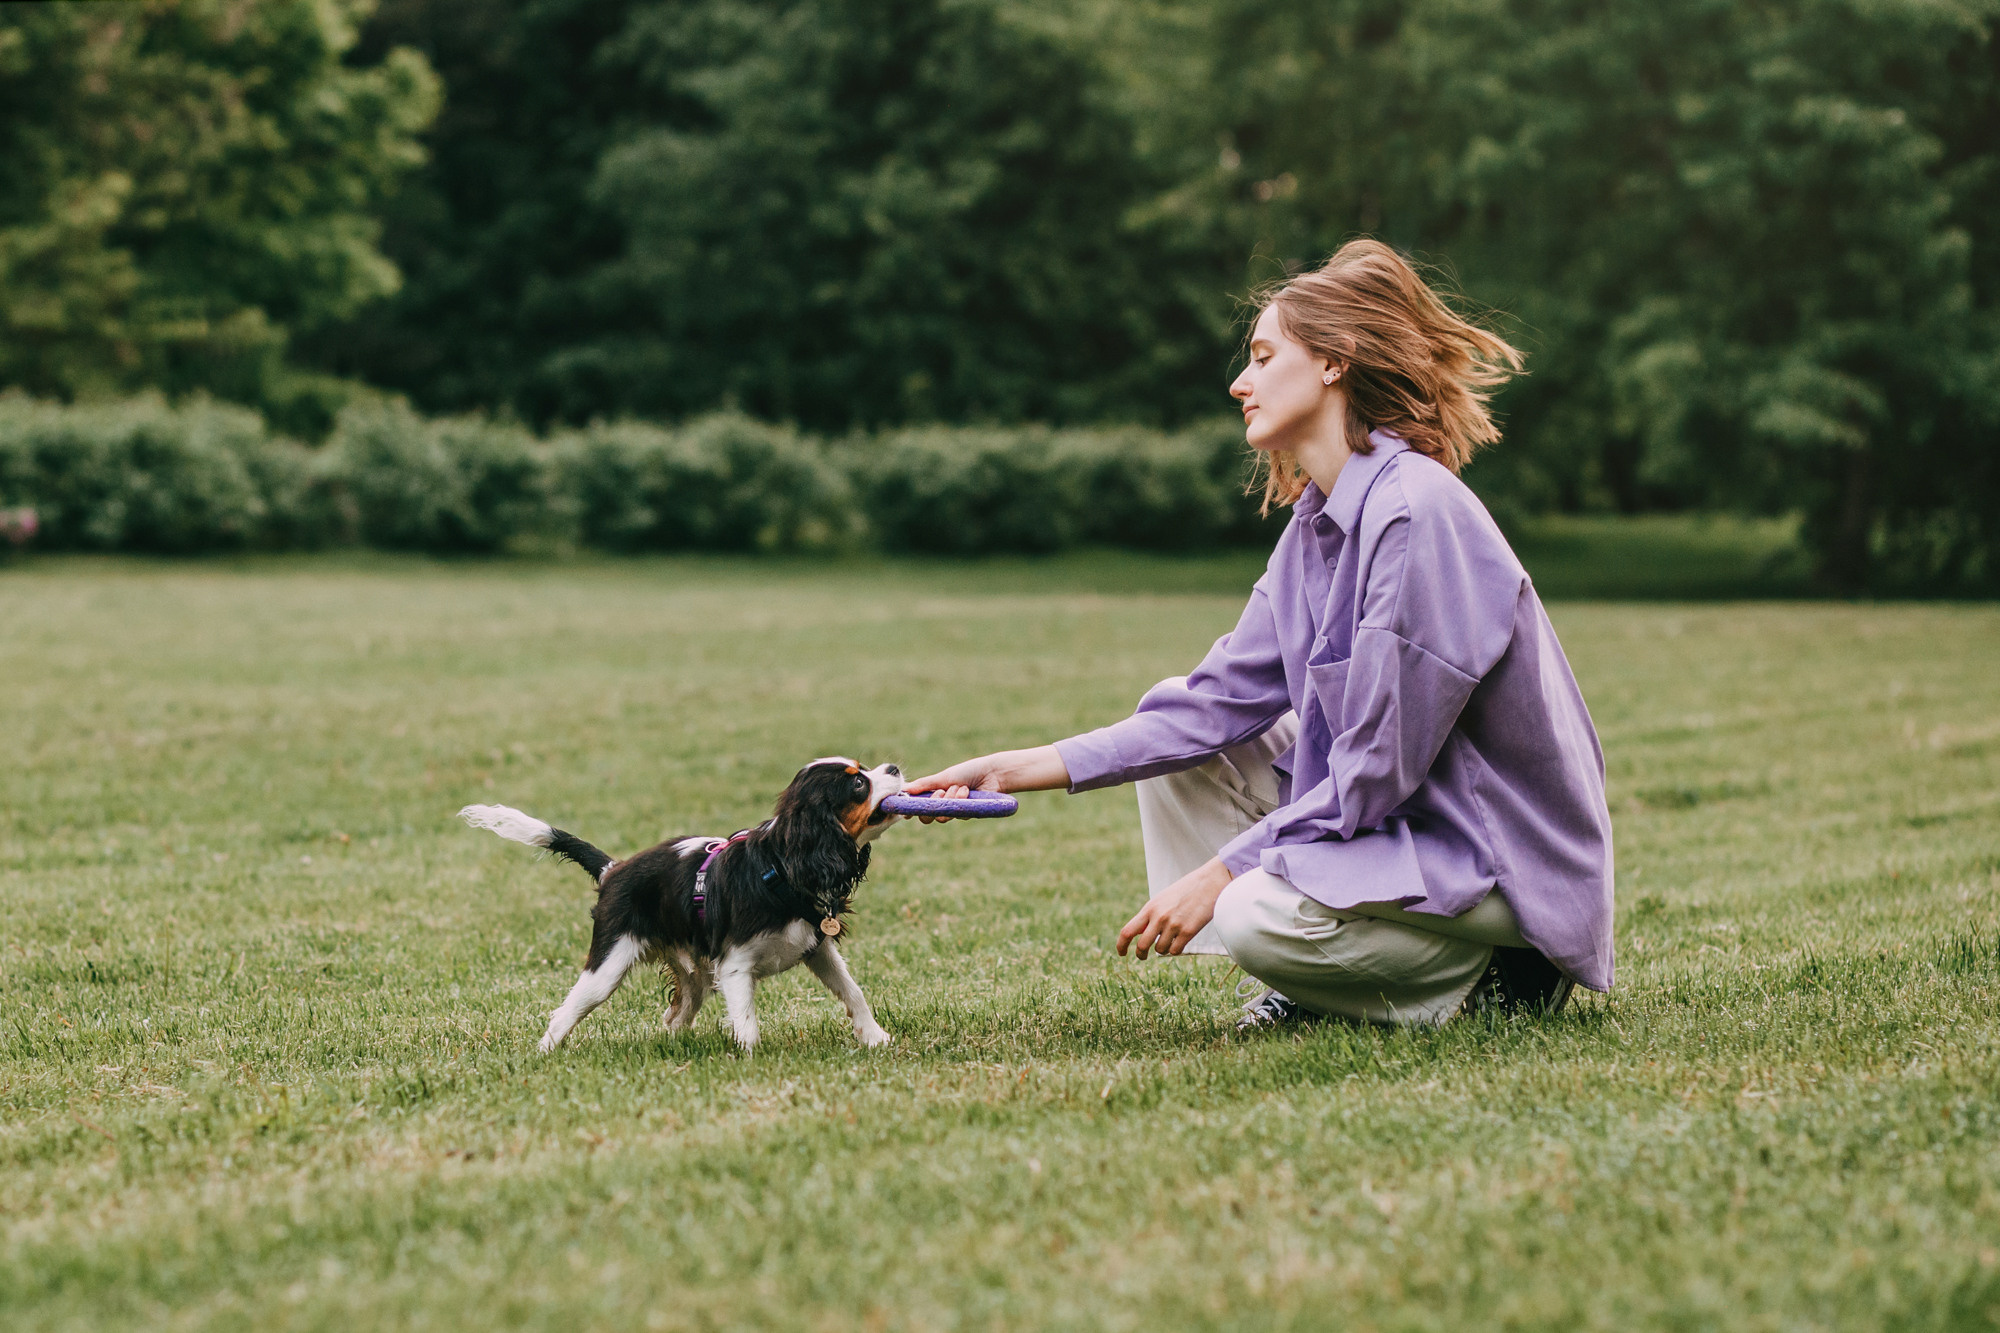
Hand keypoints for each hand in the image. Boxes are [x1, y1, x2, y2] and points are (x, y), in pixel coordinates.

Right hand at [904, 747, 1069, 822]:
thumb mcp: (943, 777)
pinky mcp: (966, 815)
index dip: (910, 810)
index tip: (904, 810)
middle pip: (926, 817)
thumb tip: (903, 789)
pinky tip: (967, 791)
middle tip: (939, 794)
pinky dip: (960, 801)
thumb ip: (923, 784)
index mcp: (933, 794)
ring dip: (949, 801)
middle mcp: (942, 804)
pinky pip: (956, 815)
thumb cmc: (967, 772)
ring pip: (941, 818)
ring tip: (959, 788)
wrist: (991, 774)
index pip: (917, 806)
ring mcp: (954, 811)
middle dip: (930, 807)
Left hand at [1117, 859, 1232, 958]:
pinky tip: (1180, 941)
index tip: (1121, 953)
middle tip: (1143, 956)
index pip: (1127, 931)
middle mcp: (1159, 917)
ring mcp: (1173, 925)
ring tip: (1169, 939)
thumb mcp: (1163, 899)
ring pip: (1160, 950)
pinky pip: (1175, 950)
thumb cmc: (1185, 890)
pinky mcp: (1188, 931)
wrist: (1209, 883)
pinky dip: (1175, 949)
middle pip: (1142, 945)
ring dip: (1162, 948)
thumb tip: (1140, 935)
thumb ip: (1151, 915)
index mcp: (1150, 908)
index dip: (1121, 945)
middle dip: (1141, 954)